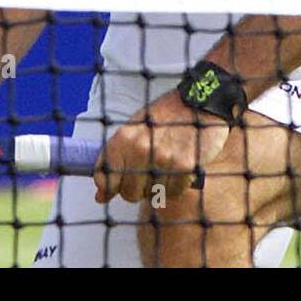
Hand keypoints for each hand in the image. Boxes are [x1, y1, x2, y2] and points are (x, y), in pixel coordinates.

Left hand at [93, 89, 230, 205]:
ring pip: (152, 195)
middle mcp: (140, 148)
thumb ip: (115, 161)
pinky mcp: (184, 166)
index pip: (104, 178)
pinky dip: (176, 186)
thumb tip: (100, 197)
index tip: (114, 187)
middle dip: (137, 188)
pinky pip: (173, 193)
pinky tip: (179, 168)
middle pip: (129, 194)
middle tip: (148, 171)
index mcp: (124, 137)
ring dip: (158, 186)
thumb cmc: (164, 117)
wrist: (199, 102)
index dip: (109, 187)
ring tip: (166, 164)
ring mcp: (163, 158)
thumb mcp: (134, 129)